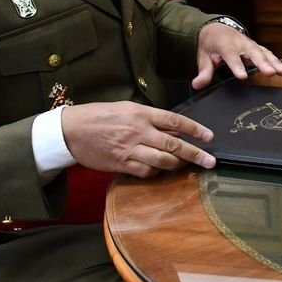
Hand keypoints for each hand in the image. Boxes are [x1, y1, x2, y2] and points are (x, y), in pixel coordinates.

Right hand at [61, 101, 216, 175]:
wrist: (71, 130)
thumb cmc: (99, 116)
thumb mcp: (127, 109)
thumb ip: (151, 119)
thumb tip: (174, 131)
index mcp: (141, 114)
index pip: (175, 121)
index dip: (195, 129)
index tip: (209, 136)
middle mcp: (138, 131)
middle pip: (173, 145)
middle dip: (195, 154)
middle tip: (210, 161)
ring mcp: (130, 149)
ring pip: (162, 161)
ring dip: (179, 165)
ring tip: (189, 166)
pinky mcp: (121, 164)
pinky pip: (145, 171)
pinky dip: (157, 172)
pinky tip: (163, 170)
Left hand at [192, 23, 281, 89]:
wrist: (217, 28)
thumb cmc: (211, 45)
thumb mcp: (203, 56)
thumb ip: (203, 71)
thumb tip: (197, 85)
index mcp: (226, 44)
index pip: (231, 56)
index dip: (237, 66)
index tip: (243, 76)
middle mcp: (241, 43)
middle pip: (253, 53)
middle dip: (262, 63)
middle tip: (270, 73)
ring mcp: (251, 45)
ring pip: (265, 53)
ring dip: (275, 63)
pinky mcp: (258, 48)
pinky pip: (269, 55)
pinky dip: (279, 62)